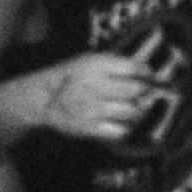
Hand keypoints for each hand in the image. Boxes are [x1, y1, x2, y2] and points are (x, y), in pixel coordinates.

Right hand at [41, 33, 162, 141]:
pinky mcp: (90, 128)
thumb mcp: (89, 60)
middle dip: (143, 90)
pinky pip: (121, 131)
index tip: (148, 74)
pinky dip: (126, 126)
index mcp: (95, 66)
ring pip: (132, 111)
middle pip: (135, 90)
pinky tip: (122, 120)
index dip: (145, 71)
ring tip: (133, 105)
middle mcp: (94, 86)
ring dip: (137, 109)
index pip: (132, 68)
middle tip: (142, 91)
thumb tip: (146, 70)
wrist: (43, 98)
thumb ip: (115, 64)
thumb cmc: (71, 76)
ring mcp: (92, 109)